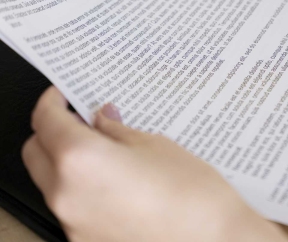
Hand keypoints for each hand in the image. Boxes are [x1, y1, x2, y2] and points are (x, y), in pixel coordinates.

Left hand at [22, 86, 287, 241]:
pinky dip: (82, 188)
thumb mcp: (157, 146)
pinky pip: (72, 207)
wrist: (216, 241)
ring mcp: (74, 224)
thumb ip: (119, 132)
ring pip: (52, 182)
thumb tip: (102, 121)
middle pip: (36, 153)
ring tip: (104, 150)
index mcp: (83, 161)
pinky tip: (114, 181)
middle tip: (80, 120)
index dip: (51, 102)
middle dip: (52, 132)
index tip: (61, 95)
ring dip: (67, 162)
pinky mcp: (87, 241)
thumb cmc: (195, 197)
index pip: (46, 122)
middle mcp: (68, 196)